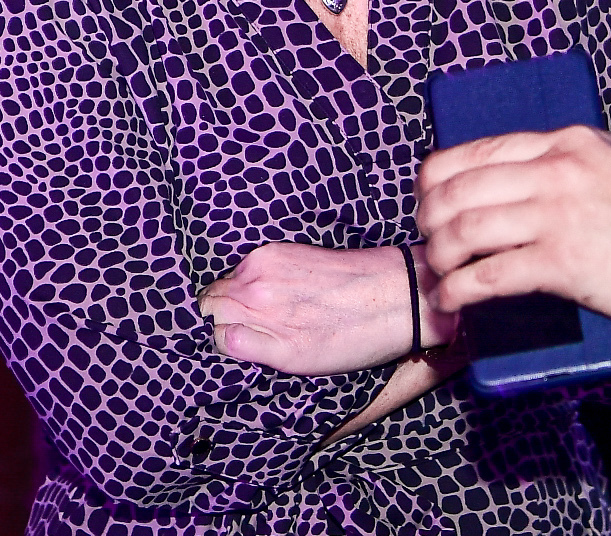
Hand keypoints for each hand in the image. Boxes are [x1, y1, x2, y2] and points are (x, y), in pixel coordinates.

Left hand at [198, 243, 456, 375]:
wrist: (398, 299)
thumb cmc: (358, 280)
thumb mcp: (304, 262)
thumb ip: (270, 274)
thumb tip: (242, 291)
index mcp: (265, 258)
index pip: (221, 282)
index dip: (230, 299)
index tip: (246, 310)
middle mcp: (258, 283)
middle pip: (212, 303)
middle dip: (225, 315)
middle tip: (253, 327)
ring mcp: (267, 315)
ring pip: (216, 324)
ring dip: (230, 332)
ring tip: (260, 339)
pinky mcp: (281, 348)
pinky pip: (230, 346)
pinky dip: (236, 350)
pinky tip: (260, 351)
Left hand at [416, 126, 610, 327]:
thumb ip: (581, 154)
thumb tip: (541, 164)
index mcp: (567, 142)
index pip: (476, 150)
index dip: (437, 179)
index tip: (429, 200)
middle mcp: (555, 171)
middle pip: (459, 189)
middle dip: (430, 219)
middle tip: (428, 241)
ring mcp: (556, 215)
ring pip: (464, 230)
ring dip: (439, 257)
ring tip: (439, 275)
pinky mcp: (561, 263)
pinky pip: (488, 275)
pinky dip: (458, 291)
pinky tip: (453, 303)